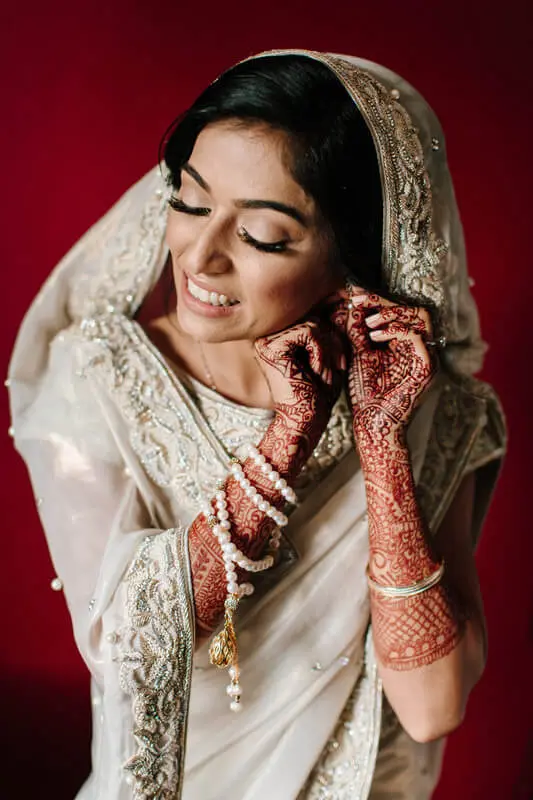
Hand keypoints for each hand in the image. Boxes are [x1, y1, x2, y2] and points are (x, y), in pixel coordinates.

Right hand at [255, 312, 346, 475]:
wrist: (304, 423)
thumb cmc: (318, 395)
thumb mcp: (330, 356)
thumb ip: (331, 330)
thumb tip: (344, 298)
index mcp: (279, 337)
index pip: (312, 315)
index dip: (333, 331)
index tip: (340, 358)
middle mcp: (268, 335)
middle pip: (313, 316)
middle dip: (333, 340)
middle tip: (338, 366)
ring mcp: (266, 340)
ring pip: (313, 322)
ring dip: (328, 349)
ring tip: (326, 372)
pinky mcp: (270, 347)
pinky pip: (308, 331)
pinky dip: (320, 352)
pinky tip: (316, 372)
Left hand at [329, 289, 436, 437]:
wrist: (372, 423)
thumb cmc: (365, 392)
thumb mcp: (359, 351)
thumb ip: (357, 327)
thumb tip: (353, 300)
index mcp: (408, 343)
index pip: (402, 309)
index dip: (378, 298)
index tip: (354, 295)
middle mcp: (421, 347)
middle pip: (414, 308)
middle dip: (385, 301)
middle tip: (360, 303)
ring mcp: (427, 357)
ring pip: (421, 316)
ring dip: (392, 313)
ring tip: (368, 323)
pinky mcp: (426, 368)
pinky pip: (418, 336)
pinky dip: (395, 329)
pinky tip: (374, 335)